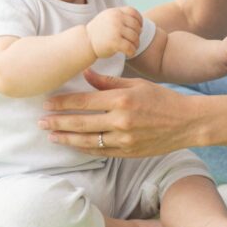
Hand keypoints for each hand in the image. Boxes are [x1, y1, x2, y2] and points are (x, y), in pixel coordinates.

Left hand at [39, 70, 198, 156]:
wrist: (187, 122)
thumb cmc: (162, 99)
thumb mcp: (136, 84)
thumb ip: (108, 81)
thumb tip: (85, 74)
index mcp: (122, 99)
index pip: (84, 101)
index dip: (63, 103)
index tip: (47, 103)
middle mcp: (121, 120)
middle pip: (81, 123)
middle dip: (57, 122)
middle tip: (40, 121)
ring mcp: (124, 139)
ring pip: (87, 141)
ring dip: (66, 138)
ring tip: (50, 135)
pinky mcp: (128, 152)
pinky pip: (100, 151)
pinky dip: (83, 148)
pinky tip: (72, 144)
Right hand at [86, 7, 141, 58]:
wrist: (85, 42)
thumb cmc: (99, 32)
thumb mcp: (108, 18)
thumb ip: (121, 17)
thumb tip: (139, 24)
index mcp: (115, 12)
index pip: (133, 12)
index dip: (139, 21)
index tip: (139, 28)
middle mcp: (116, 18)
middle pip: (136, 26)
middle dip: (138, 35)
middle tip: (134, 41)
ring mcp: (116, 30)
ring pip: (135, 37)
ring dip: (136, 45)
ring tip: (132, 48)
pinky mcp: (115, 42)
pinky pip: (130, 47)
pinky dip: (132, 52)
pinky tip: (129, 54)